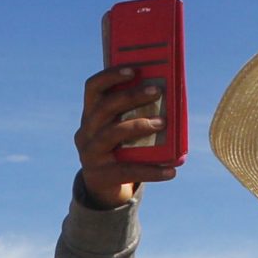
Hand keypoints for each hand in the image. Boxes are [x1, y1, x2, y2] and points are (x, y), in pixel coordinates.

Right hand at [75, 65, 181, 207]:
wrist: (102, 187)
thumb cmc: (118, 149)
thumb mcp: (119, 128)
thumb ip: (133, 113)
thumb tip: (168, 95)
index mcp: (90, 114)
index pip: (93, 88)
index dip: (110, 76)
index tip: (134, 70)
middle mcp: (86, 131)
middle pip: (105, 108)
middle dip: (131, 96)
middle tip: (157, 91)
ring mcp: (90, 154)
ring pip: (112, 134)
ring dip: (139, 125)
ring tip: (162, 123)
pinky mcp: (101, 175)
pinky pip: (128, 170)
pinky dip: (152, 171)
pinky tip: (171, 171)